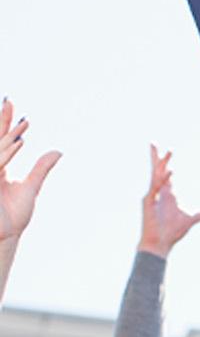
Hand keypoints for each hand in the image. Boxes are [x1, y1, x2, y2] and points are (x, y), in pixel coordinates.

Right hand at [0, 98, 60, 242]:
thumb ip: (42, 168)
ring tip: (23, 121)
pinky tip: (19, 141)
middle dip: (2, 121)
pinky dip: (8, 153)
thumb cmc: (15, 216)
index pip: (1, 139)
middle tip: (9, 100)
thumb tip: (58, 151)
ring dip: (8, 135)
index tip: (11, 104)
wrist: (5, 236)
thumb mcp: (31, 188)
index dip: (6, 122)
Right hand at [137, 145, 199, 257]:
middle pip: (157, 171)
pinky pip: (155, 187)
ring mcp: (152, 196)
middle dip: (157, 157)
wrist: (160, 243)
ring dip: (162, 163)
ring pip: (156, 175)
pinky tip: (170, 171)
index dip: (165, 163)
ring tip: (169, 152)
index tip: (167, 151)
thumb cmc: (172, 232)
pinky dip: (162, 179)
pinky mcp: (148, 202)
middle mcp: (159, 193)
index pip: (165, 174)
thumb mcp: (192, 219)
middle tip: (154, 142)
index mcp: (167, 194)